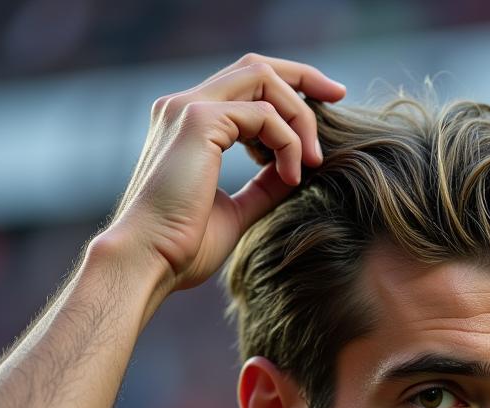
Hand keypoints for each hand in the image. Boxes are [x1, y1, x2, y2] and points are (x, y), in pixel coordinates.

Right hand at [100, 54, 344, 294]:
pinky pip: (263, 115)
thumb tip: (296, 170)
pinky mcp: (198, 121)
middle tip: (340, 98)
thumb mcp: (237, 210)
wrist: (149, 260)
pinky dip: (288, 142)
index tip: (326, 105)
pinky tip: (291, 175)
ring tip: (312, 162)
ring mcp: (188, 108)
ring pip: (263, 80)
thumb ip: (264, 185)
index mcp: (189, 123)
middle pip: (257, 66)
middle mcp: (184, 105)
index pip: (245, 84)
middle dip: (304, 78)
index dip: (289, 88)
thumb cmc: (184, 247)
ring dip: (299, 117)